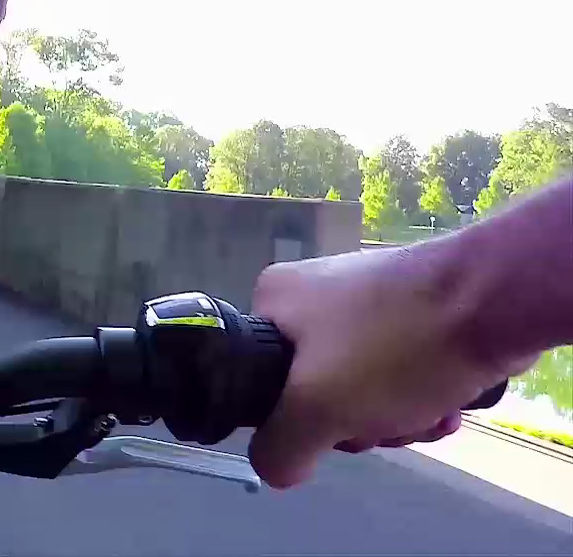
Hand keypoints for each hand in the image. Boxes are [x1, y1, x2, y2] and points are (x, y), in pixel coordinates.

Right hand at [247, 242, 537, 487]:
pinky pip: (405, 369)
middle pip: (321, 387)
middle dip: (361, 420)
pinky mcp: (418, 311)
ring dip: (399, 415)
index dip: (299, 417)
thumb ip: (280, 447)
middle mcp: (316, 292)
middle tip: (385, 420)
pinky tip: (449, 405)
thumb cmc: (393, 346)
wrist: (493, 300)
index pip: (263, 377)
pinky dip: (424, 394)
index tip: (336, 425)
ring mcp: (371, 301)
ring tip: (429, 412)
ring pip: (368, 385)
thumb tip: (277, 464)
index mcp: (275, 298)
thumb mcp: (316, 407)